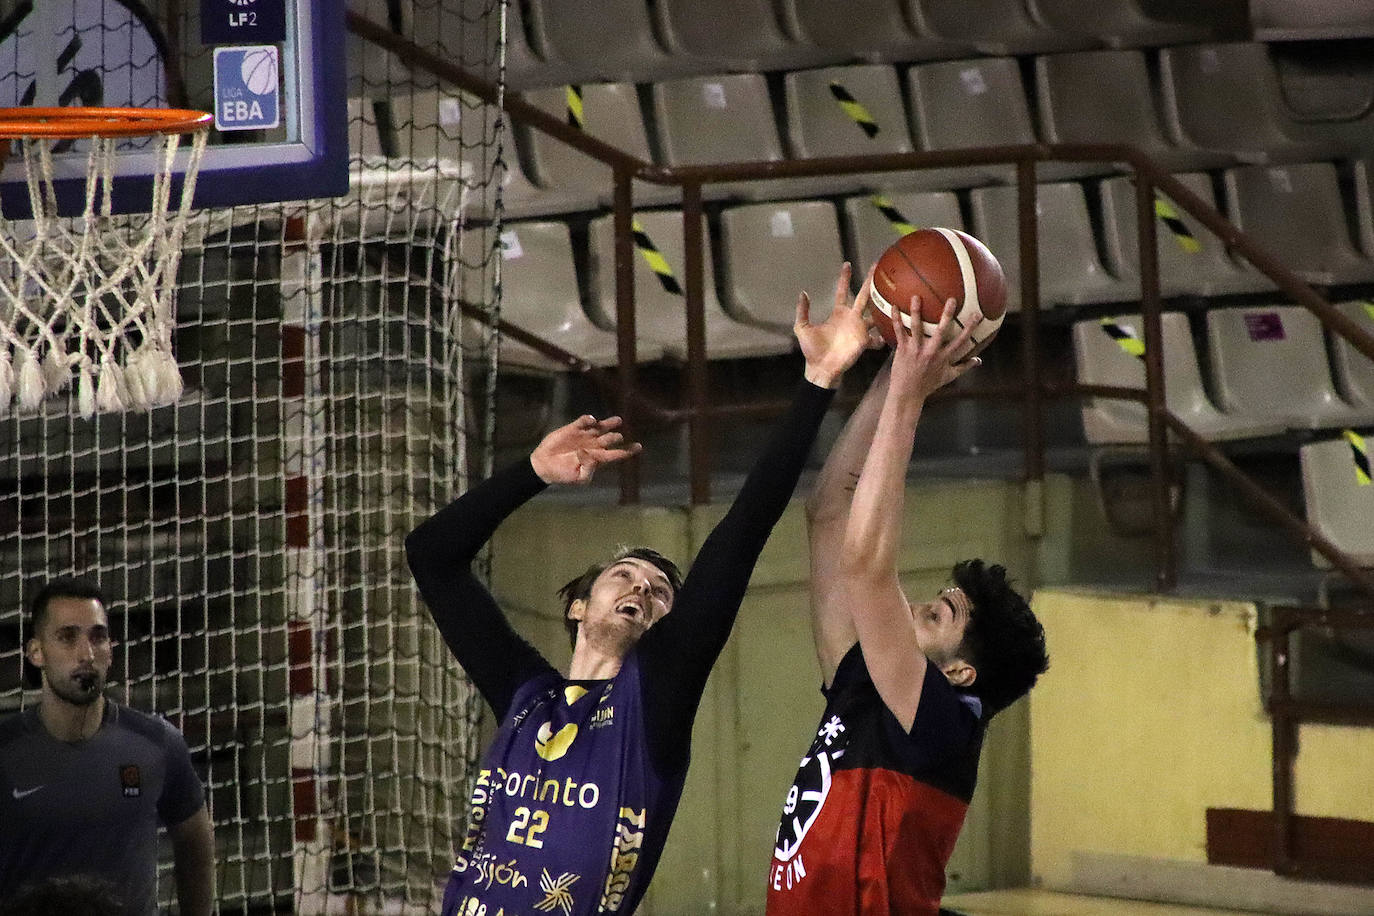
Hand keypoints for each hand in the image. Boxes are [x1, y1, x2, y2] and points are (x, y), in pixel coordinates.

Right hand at [530, 415, 641, 484]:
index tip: (639, 447)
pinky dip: (588, 420)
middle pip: (610, 439)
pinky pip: (583, 422)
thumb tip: (591, 453)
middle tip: (617, 436)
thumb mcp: (579, 478)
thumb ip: (589, 468)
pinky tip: (591, 420)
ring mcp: (585, 436)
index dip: (627, 450)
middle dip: (615, 437)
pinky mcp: (573, 429)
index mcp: (598, 458)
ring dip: (609, 424)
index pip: (616, 454)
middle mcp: (594, 445)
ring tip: (618, 420)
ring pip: (601, 427)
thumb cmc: (563, 474)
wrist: (544, 466)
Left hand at [795, 262, 882, 388]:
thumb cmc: (812, 350)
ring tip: (894, 293)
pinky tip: (893, 329)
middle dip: (870, 282)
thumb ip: (802, 311)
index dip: (845, 278)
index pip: (843, 291)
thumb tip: (803, 293)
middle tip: (877, 266)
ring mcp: (859, 329)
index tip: (847, 264)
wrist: (820, 369)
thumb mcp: (802, 328)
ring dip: (884, 305)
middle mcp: (851, 317)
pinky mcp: (864, 342)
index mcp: (838, 312)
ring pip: (875, 313)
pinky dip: (884, 335)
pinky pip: (877, 337)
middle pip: (864, 295)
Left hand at [889, 296, 981, 403]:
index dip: (970, 328)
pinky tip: (894, 306)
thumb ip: (964, 366)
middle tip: (951, 299)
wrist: (908, 393)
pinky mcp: (902, 349)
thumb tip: (979, 360)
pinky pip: (899, 331)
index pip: (961, 340)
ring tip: (916, 297)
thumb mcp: (949, 376)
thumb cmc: (928, 385)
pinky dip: (896, 319)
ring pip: (917, 327)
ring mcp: (916, 349)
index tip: (977, 314)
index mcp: (944, 357)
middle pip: (941, 330)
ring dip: (916, 312)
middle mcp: (931, 352)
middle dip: (947, 315)